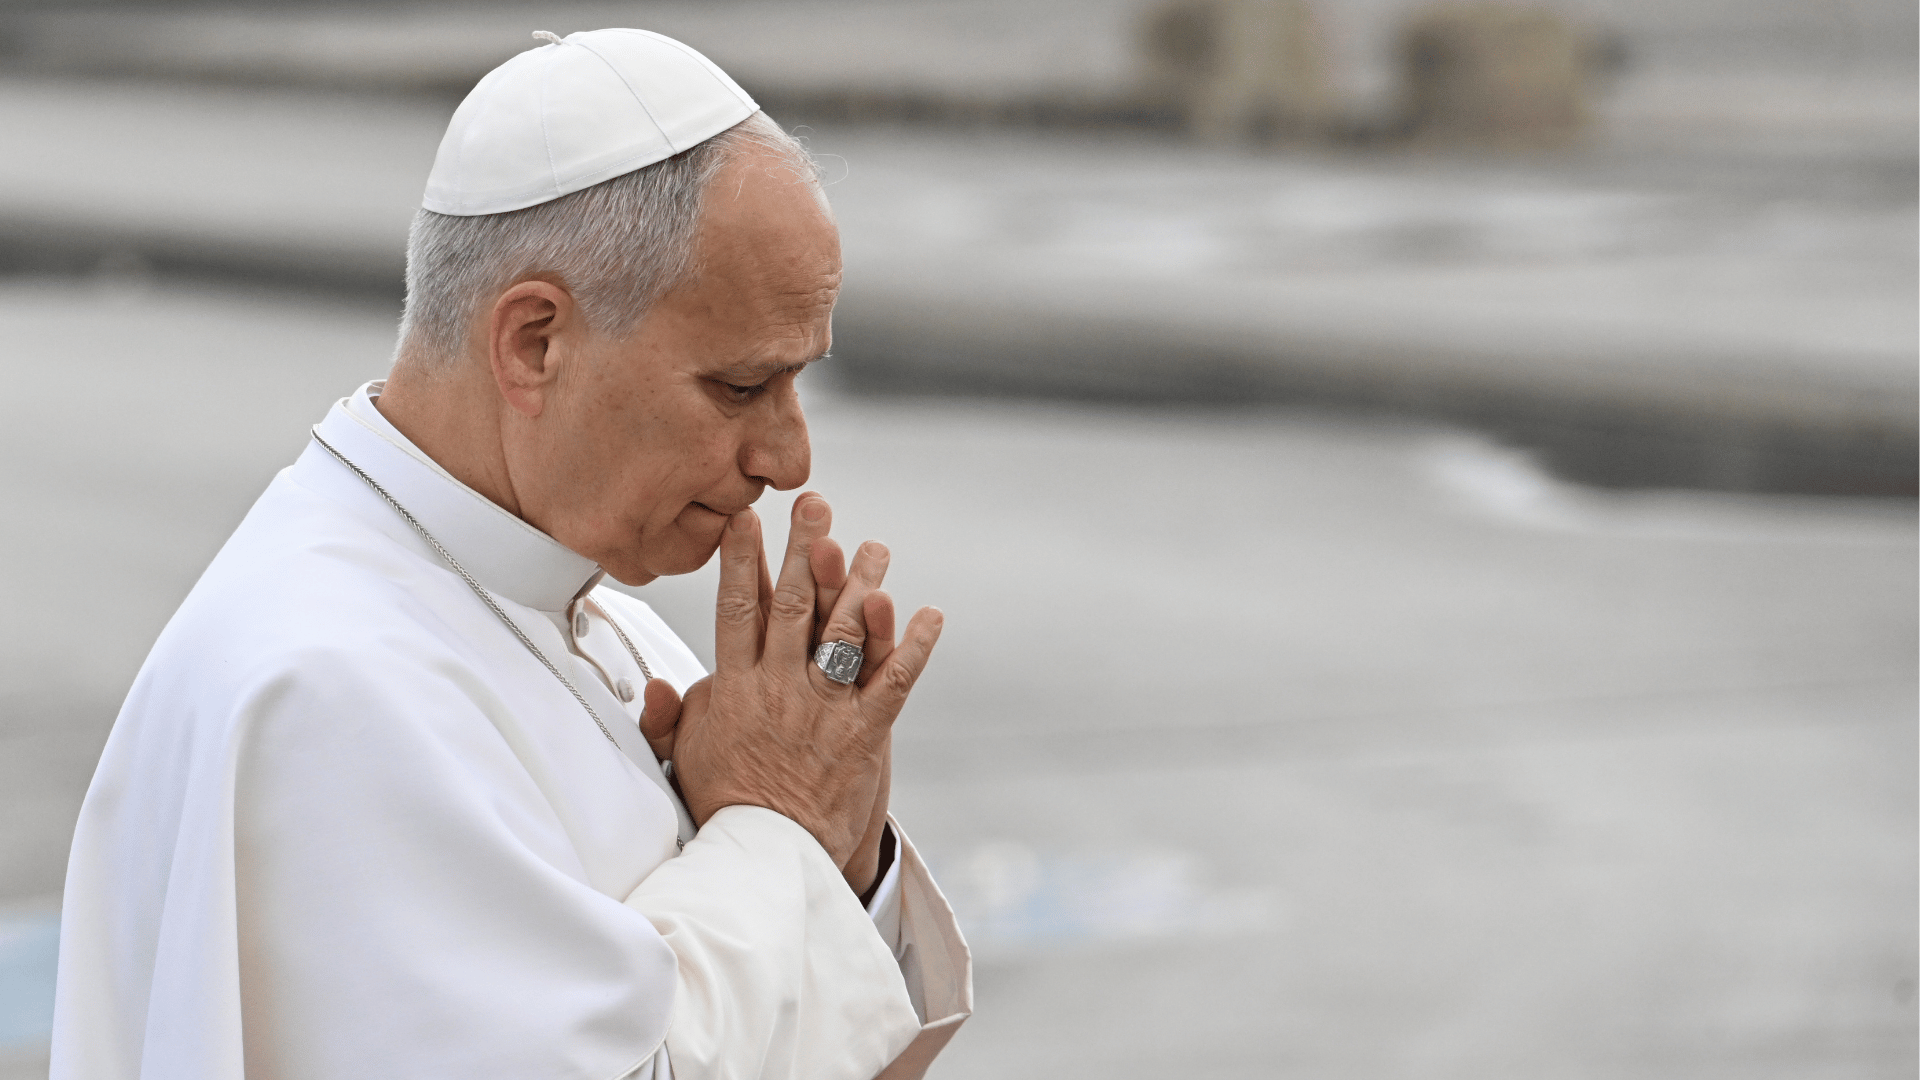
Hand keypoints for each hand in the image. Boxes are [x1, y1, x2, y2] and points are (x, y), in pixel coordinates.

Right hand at [639, 494, 939, 876]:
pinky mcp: (862, 736)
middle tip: (814, 504)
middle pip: (792, 606)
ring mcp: (822, 710)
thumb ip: (670, 716)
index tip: (748, 518)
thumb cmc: (727, 804)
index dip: (743, 561)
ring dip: (862, 585)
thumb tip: (652, 686)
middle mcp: (779, 689)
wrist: (768, 860)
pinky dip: (913, 648)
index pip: (736, 610)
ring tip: (875, 546)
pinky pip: (893, 684)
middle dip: (804, 551)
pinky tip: (931, 615)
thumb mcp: (686, 756)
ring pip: (844, 634)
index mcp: (735, 688)